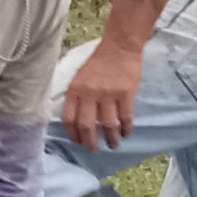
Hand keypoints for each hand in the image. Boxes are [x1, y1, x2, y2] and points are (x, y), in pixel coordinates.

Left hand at [58, 37, 145, 151]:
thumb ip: (77, 96)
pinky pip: (125, 117)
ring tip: (113, 144)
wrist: (119, 47)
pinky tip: (125, 133)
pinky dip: (126, 129)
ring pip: (108, 125)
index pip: (69, 118)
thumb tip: (76, 121)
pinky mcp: (126, 93)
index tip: (78, 142)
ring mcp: (108, 94)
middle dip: (90, 142)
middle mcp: (90, 93)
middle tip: (94, 150)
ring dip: (110, 139)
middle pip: (87, 125)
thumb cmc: (98, 63)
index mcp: (75, 89)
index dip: (73, 134)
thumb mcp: (79, 77)